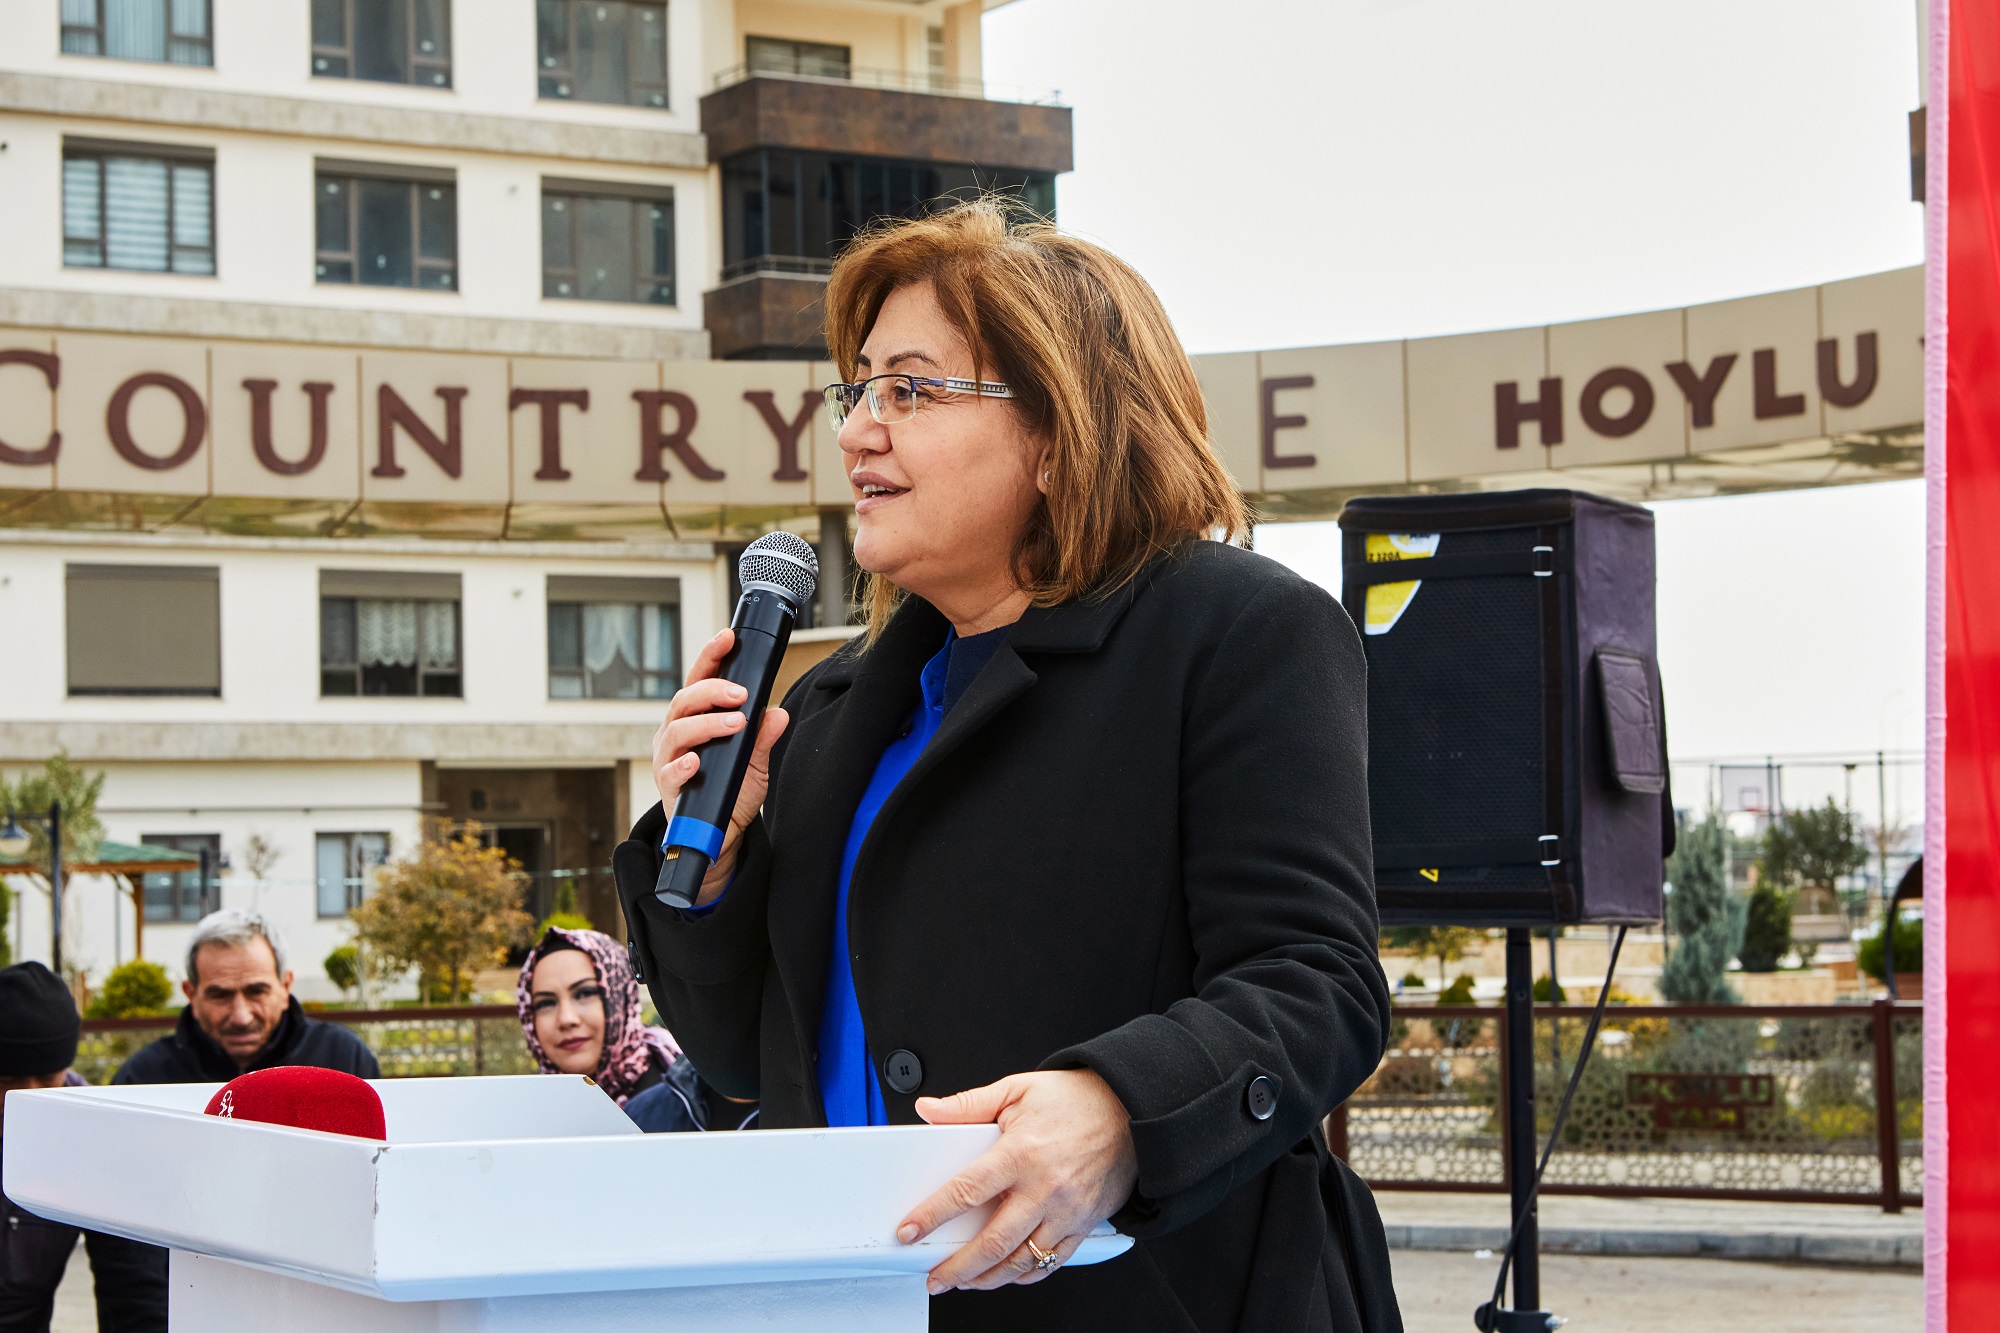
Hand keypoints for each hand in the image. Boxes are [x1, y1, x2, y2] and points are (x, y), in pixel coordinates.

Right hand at [650, 629, 788, 905]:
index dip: (711, 656)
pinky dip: (683, 764)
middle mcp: (676, 733)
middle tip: (741, 693)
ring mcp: (669, 759)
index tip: (728, 637)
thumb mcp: (755, 763)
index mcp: (696, 718)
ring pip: (677, 730)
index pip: (700, 680)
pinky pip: (670, 771)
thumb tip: (779, 714)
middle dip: (713, 690)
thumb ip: (763, 738)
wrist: (718, 837)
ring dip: (707, 723)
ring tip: (735, 723)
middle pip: (685, 699)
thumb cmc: (731, 791)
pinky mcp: (668, 788)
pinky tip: (697, 761)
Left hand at [895, 1070, 1137, 1293]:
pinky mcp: (1084, 1224)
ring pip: (1021, 1260)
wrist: (1132, 1110)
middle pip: (992, 1242)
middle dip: (957, 1267)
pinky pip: (1052, 1262)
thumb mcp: (1018, 1089)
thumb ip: (969, 1104)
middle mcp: (1045, 1188)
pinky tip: (1007, 1275)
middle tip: (934, 1276)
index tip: (909, 1232)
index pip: (966, 1191)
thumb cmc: (1077, 1100)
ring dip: (988, 1279)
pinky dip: (1026, 1275)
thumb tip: (930, 1109)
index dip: (932, 1216)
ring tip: (964, 1282)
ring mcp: (1067, 1211)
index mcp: (1021, 1152)